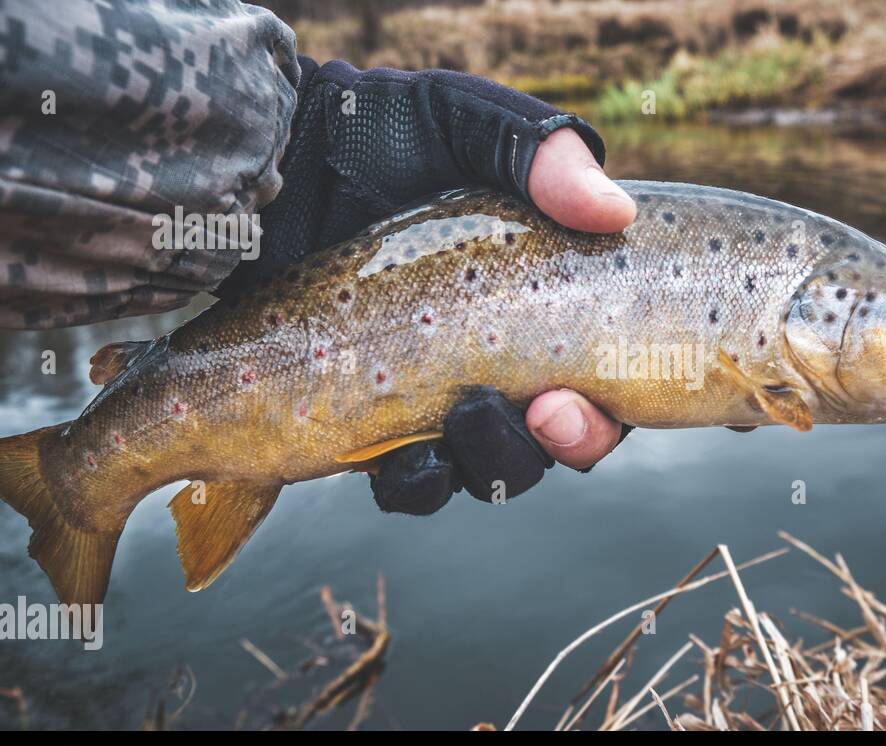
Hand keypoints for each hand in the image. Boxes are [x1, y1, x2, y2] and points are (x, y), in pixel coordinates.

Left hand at [223, 60, 637, 513]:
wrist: (265, 155)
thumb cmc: (375, 131)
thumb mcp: (465, 121)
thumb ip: (542, 155)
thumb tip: (615, 212)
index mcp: (540, 302)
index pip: (598, 386)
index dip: (597, 419)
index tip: (566, 404)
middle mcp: (498, 358)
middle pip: (544, 443)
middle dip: (539, 447)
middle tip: (519, 411)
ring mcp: (432, 392)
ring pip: (478, 468)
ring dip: (479, 463)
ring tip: (456, 421)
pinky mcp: (368, 414)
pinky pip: (406, 479)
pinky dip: (410, 480)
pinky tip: (395, 455)